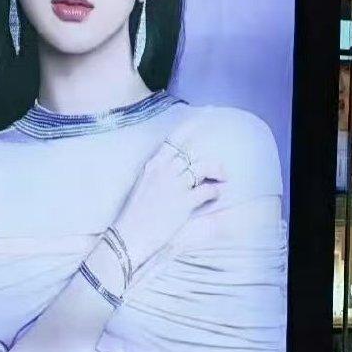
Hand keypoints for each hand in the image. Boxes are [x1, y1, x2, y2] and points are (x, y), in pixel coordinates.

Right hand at [111, 115, 223, 267]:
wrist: (128, 236)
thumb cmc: (134, 215)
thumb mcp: (142, 186)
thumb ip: (157, 174)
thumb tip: (176, 172)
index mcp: (152, 165)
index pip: (175, 140)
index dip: (192, 128)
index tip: (207, 116)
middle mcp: (163, 171)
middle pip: (194, 153)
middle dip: (212, 160)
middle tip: (222, 169)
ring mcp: (174, 185)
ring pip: (204, 167)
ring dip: (217, 172)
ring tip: (222, 180)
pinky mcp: (183, 202)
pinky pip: (207, 190)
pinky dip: (215, 192)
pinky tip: (215, 196)